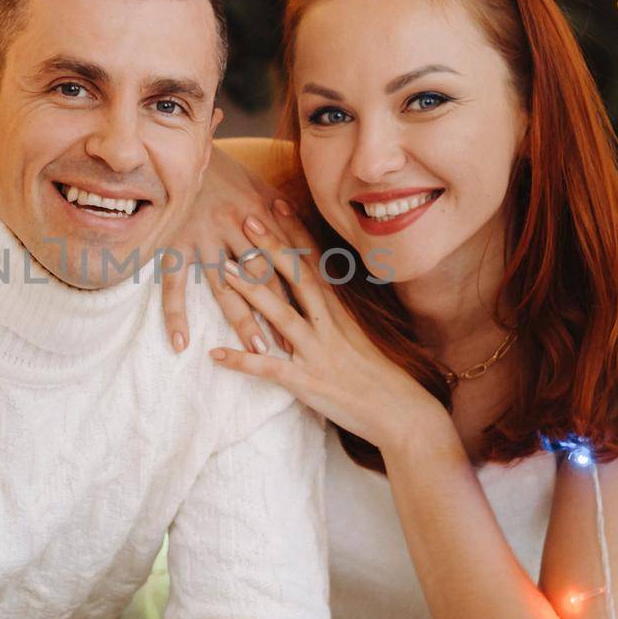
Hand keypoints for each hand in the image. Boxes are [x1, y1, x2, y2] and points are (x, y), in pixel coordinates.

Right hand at [162, 146, 292, 355]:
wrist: (183, 148)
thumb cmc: (226, 171)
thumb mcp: (260, 186)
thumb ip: (284, 214)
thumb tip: (310, 238)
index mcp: (262, 214)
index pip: (287, 259)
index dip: (303, 290)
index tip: (320, 319)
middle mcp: (236, 227)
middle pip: (263, 278)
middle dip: (281, 312)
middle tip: (298, 344)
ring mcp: (204, 237)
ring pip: (226, 286)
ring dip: (241, 319)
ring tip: (256, 349)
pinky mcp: (175, 242)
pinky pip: (174, 283)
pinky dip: (175, 313)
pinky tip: (180, 342)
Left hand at [208, 201, 441, 453]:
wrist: (402, 414)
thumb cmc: (381, 377)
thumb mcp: (359, 337)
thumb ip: (335, 315)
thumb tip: (317, 293)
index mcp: (339, 313)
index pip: (314, 264)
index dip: (294, 234)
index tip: (275, 204)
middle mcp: (328, 326)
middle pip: (297, 278)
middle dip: (271, 248)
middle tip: (245, 218)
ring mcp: (318, 353)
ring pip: (281, 315)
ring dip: (251, 292)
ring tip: (223, 271)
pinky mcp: (308, 382)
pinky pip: (270, 369)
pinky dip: (242, 361)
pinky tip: (215, 355)